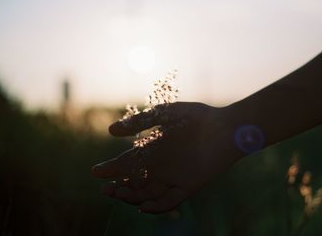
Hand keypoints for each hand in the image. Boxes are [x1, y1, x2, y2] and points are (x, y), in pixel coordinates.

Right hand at [92, 102, 243, 213]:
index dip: (112, 169)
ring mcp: (175, 177)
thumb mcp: (164, 115)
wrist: (225, 127)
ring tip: (119, 195)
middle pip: (136, 183)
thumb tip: (111, 130)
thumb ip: (140, 122)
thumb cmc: (196, 118)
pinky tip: (144, 207)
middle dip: (119, 188)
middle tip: (106, 190)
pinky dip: (158, 207)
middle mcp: (162, 165)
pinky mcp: (189, 185)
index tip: (96, 172)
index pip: (129, 163)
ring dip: (133, 197)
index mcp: (154, 149)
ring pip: (149, 194)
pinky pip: (171, 200)